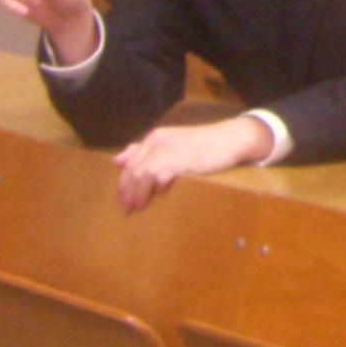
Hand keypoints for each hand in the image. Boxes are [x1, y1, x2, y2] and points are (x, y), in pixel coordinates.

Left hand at [113, 118, 271, 212]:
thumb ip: (143, 150)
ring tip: (139, 206)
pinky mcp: (185, 158)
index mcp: (155, 137)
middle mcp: (160, 142)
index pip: (130, 163)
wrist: (230, 139)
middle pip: (134, 170)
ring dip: (139, 192)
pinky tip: (160, 192)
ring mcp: (172, 149)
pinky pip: (163, 173)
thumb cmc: (201, 144)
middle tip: (127, 208)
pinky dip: (158, 184)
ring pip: (144, 173)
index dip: (123, 183)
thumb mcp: (170, 142)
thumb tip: (116, 161)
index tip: (121, 200)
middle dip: (127, 191)